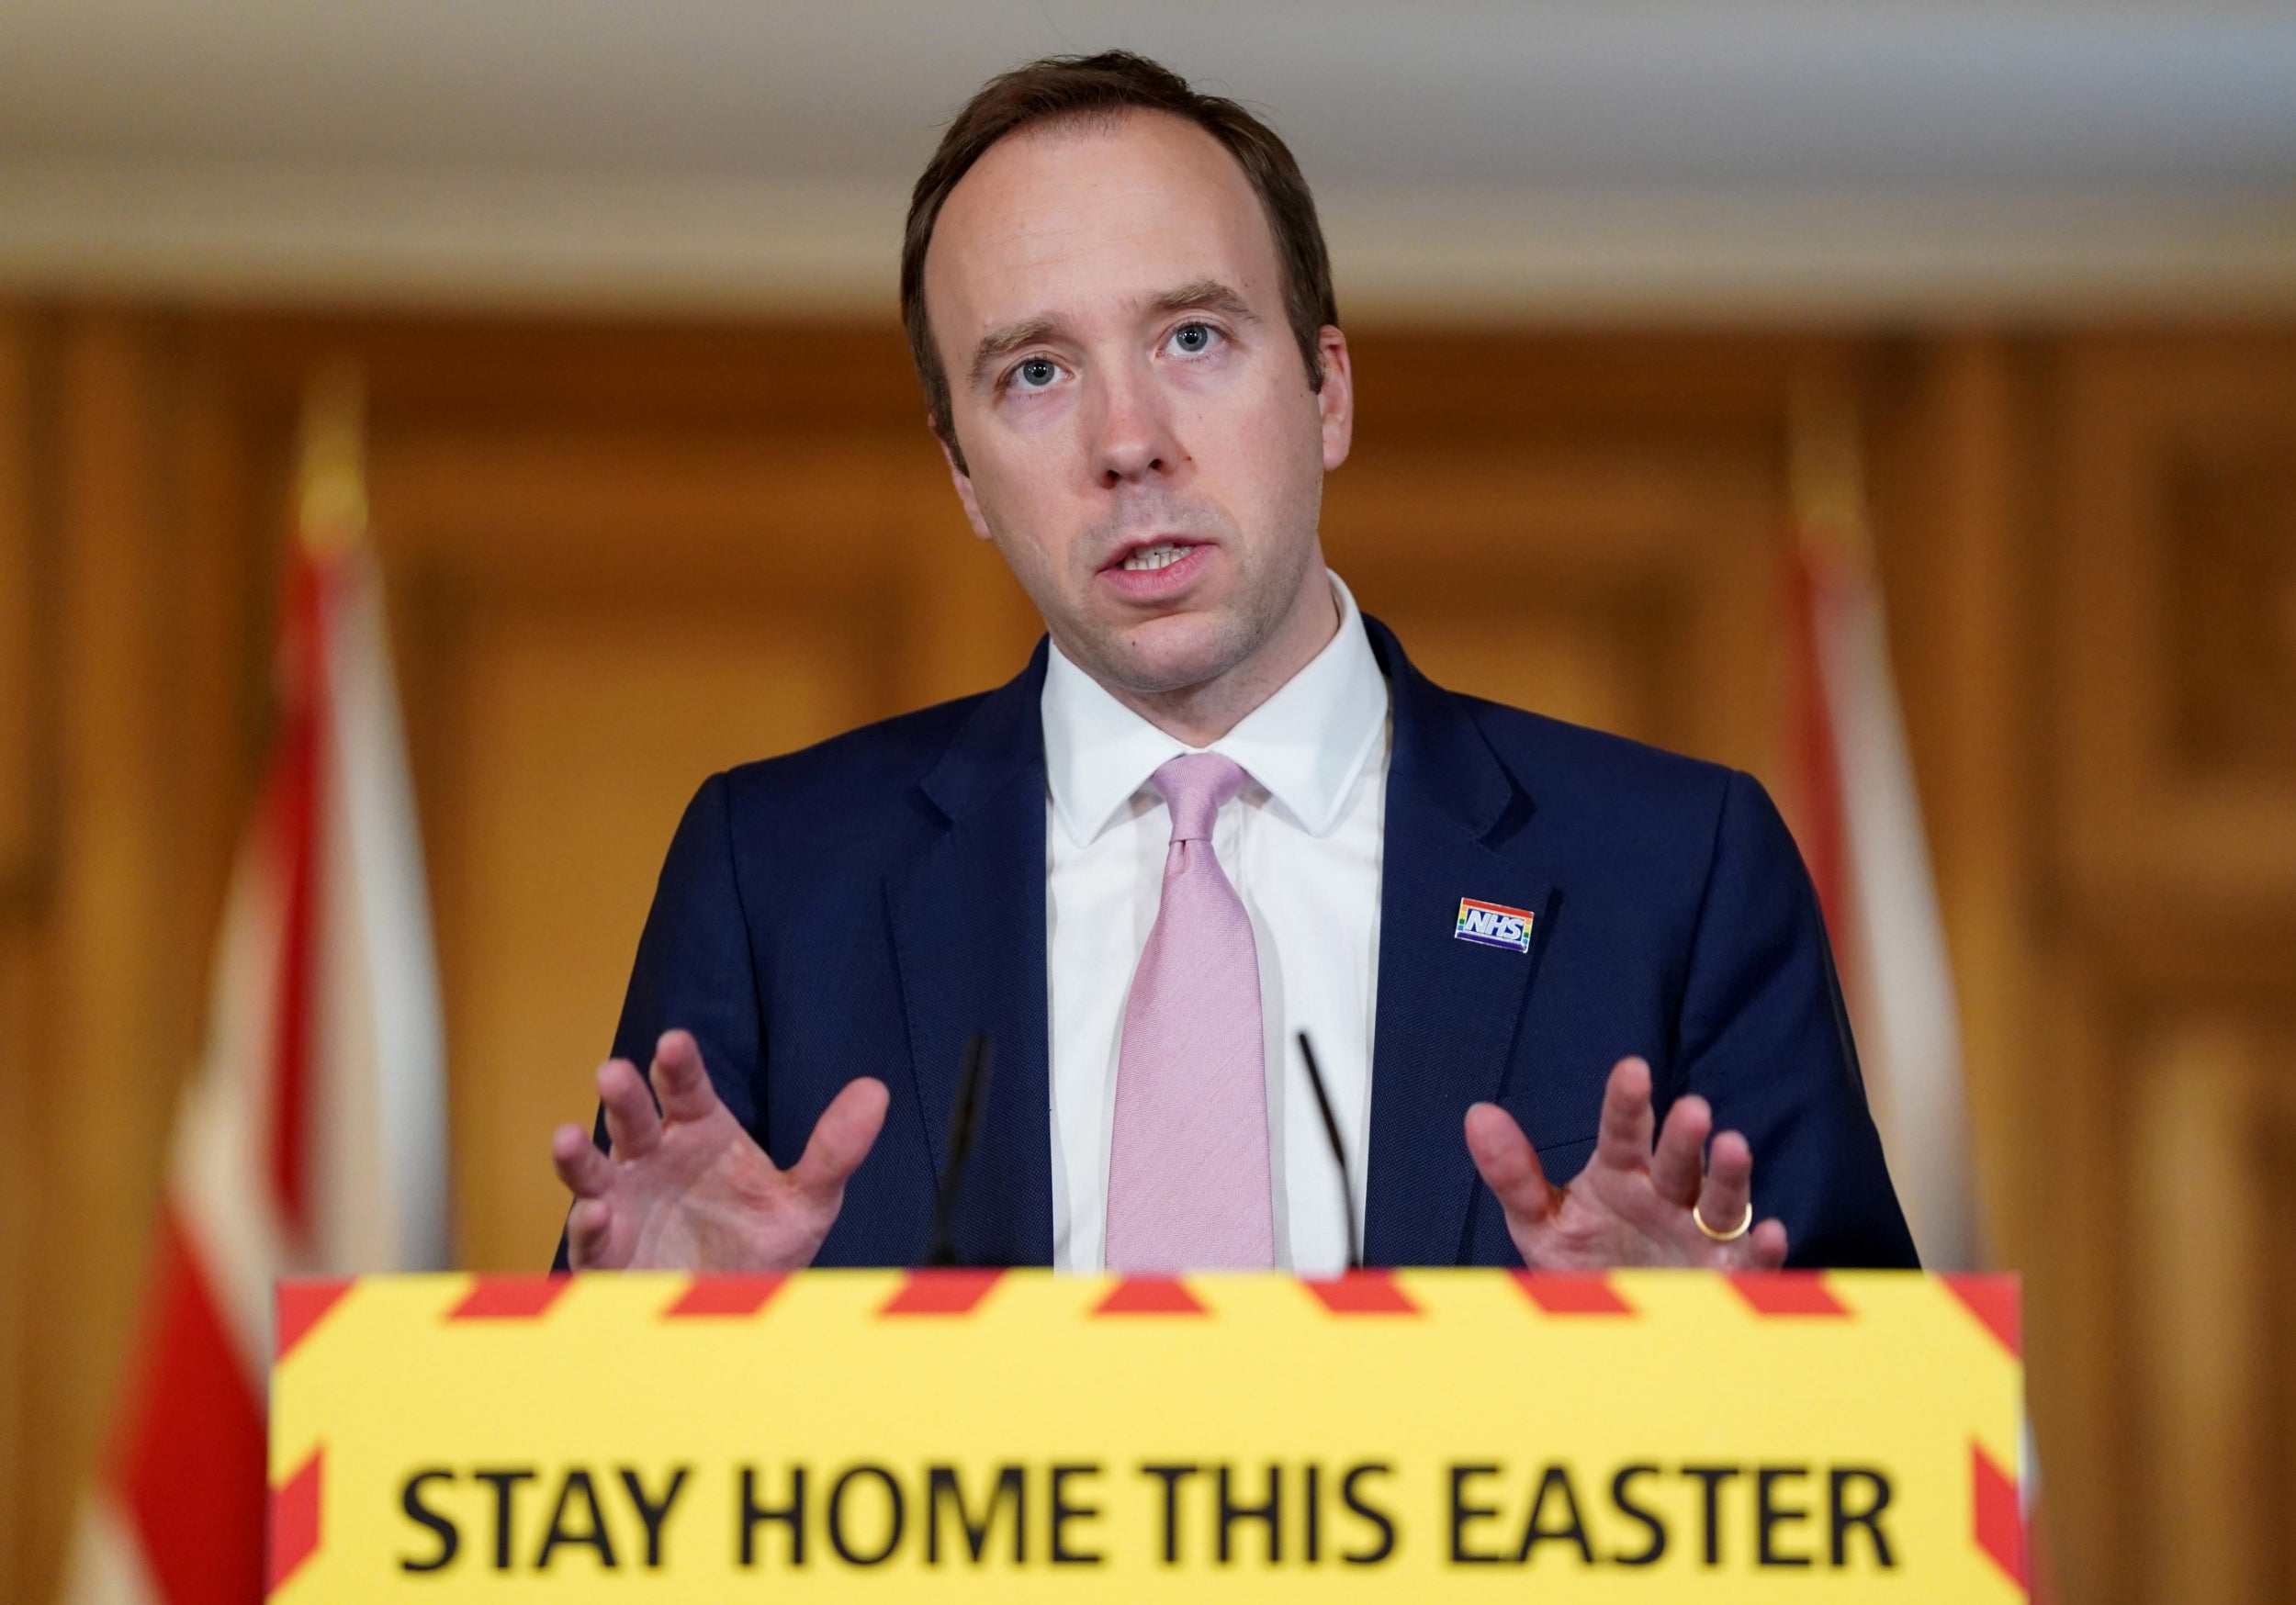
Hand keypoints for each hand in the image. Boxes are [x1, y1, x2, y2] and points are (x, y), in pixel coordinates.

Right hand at [550, 1029, 887, 1270]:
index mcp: (699, 1132)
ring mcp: (625, 1202)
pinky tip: (596, 1213)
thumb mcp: (807, 1200)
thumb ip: (834, 1149)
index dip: (678, 1065)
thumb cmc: (763, 1243)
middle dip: (622, 1095)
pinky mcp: (607, 1252)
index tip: (675, 1043)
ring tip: (566, 1138)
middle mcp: (654, 1158)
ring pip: (593, 1170)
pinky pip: (589, 1235)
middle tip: (614, 1071)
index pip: (686, 1087)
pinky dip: (588, 1224)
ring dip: (577, 1155)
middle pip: (634, 1117)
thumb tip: (876, 1091)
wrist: (737, 1311)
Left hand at [1464, 1056, 1788, 1269]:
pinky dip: (1765, 1248)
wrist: (1618, 1323)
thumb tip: (1478, 1116)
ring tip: (1732, 1145)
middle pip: (1677, 1160)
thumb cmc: (1585, 1262)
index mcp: (1621, 1174)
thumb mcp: (1541, 1223)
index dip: (1627, 1102)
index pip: (1622, 1132)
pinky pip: (1752, 1260)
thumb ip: (1513, 1174)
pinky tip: (1774, 1232)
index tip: (1631, 1071)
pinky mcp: (1726, 1275)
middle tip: (1691, 1109)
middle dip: (1684, 1136)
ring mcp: (1700, 1233)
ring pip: (1721, 1199)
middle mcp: (1667, 1195)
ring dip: (1729, 1175)